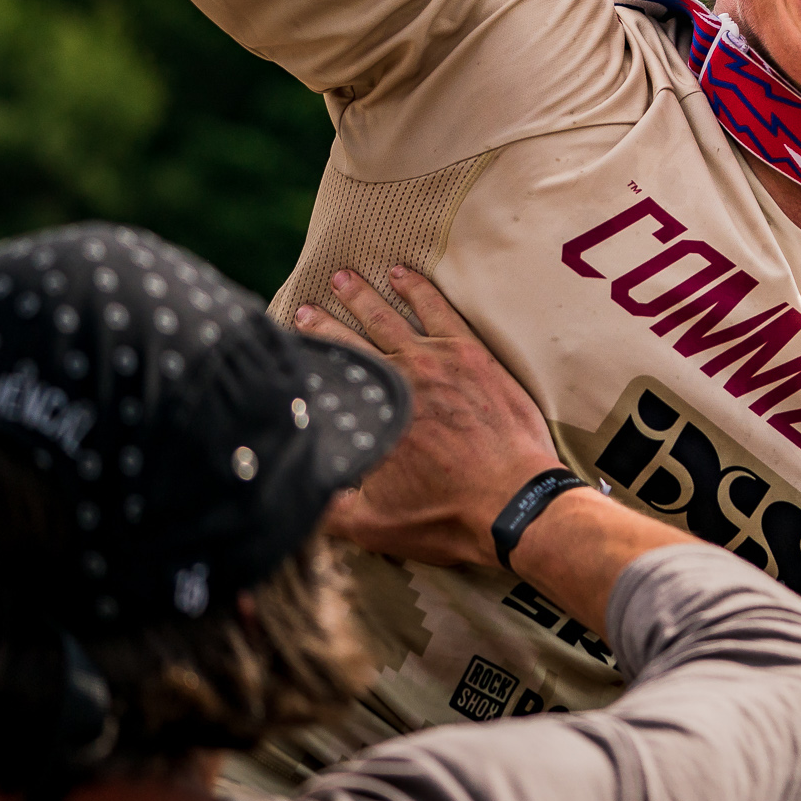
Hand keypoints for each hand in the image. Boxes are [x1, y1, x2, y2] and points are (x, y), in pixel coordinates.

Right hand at [296, 266, 559, 567]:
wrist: (514, 502)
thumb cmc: (447, 517)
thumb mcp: (372, 525)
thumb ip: (328, 508)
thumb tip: (295, 495)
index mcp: (368, 418)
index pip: (327, 381)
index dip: (306, 364)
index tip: (287, 349)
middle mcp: (395, 381)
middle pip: (351, 343)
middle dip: (324, 325)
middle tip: (306, 309)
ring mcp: (435, 362)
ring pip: (390, 318)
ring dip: (364, 296)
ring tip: (345, 277)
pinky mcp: (472, 354)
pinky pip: (439, 310)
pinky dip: (418, 289)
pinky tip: (404, 275)